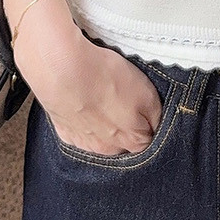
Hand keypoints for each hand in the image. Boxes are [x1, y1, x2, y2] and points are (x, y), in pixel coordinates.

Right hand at [12, 0, 162, 156]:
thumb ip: (156, 116)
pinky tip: (82, 99)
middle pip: (126, 140)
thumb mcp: (148, 93)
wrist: (62, 70)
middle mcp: (109, 149)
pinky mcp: (64, 130)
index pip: (150, 138)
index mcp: (134, 141)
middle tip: (122, 97)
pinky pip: (80, 128)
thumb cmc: (105, 78)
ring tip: (101, 95)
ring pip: (102, 136)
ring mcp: (84, 142)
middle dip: (127, 123)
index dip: (151, 120)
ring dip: (104, 121)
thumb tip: (158, 126)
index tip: (145, 105)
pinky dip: (83, 117)